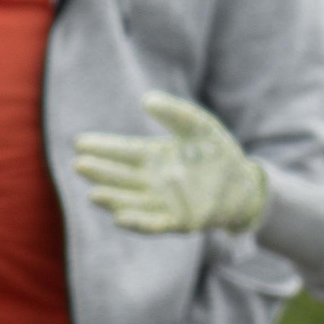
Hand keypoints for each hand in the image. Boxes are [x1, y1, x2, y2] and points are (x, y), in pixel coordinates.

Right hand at [73, 93, 266, 234]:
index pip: (123, 152)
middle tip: (79, 164)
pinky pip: (153, 224)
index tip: (80, 142)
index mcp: (152, 157)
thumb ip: (176, 113)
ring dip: (112, 198)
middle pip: (121, 177)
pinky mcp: (177, 221)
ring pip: (130, 202)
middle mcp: (151, 181)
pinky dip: (136, 222)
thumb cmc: (217, 153)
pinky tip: (119, 217)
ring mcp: (162, 202)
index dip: (102, 148)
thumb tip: (147, 99)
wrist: (243, 183)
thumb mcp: (200, 126)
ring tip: (94, 193)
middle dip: (101, 172)